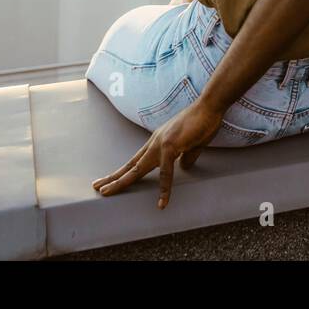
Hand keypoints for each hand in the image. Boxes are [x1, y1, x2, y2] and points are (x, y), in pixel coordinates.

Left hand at [92, 102, 222, 208]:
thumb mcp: (193, 144)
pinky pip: (166, 172)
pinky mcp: (171, 146)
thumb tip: (184, 167)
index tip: (111, 179)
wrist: (210, 106)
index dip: (124, 171)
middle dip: (114, 177)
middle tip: (97, 187)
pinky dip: (164, 188)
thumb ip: (187, 156)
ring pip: (138, 168)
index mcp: (159, 142)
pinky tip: (162, 201)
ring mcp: (161, 143)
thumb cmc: (204, 122)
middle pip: (131, 164)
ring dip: (122, 181)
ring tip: (107, 192)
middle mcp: (156, 142)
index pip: (137, 160)